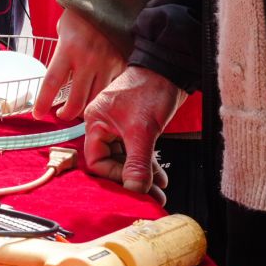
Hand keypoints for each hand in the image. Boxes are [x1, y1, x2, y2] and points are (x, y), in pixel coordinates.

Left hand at [36, 6, 127, 120]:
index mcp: (68, 48)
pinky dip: (102, 95)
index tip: (38, 114)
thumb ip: (61, 55)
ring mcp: (107, 64)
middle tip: (61, 114)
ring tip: (78, 108)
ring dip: (86, 108)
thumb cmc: (82, 14)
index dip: (43, 102)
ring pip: (96, 99)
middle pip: (76, 101)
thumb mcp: (64, 31)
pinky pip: (110, 88)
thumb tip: (58, 78)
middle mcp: (88, 59)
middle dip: (66, 114)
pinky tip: (97, 94)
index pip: (52, 83)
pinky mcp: (121, 65)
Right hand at [82, 65, 183, 199]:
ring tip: (159, 191)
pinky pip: (137, 151)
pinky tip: (160, 177)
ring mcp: (120, 126)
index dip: (114, 175)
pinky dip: (148, 165)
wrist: (169, 69)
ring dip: (143, 176)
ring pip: (127, 159)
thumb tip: (134, 190)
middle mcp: (105, 125)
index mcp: (96, 121)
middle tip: (149, 196)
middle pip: (112, 162)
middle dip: (131, 180)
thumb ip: (137, 162)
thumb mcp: (143, 130)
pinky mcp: (135, 127)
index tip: (133, 183)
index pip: (96, 160)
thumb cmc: (150, 88)